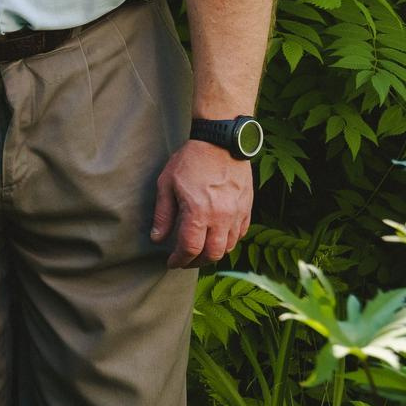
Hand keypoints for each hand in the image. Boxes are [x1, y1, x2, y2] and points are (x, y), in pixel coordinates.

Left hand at [152, 137, 253, 266]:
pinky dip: (229, 241)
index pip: (190, 249)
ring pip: (229, 247)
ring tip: (200, 251)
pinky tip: (217, 238)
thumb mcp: (167, 185)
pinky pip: (240, 234)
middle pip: (212, 254)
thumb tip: (157, 239)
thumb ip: (163, 215)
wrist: (221, 143)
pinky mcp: (247, 208)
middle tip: (184, 261)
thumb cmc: (190, 161)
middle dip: (196, 262)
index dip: (179, 260)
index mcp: (199, 212)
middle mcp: (221, 217)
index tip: (171, 263)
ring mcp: (237, 213)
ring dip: (214, 254)